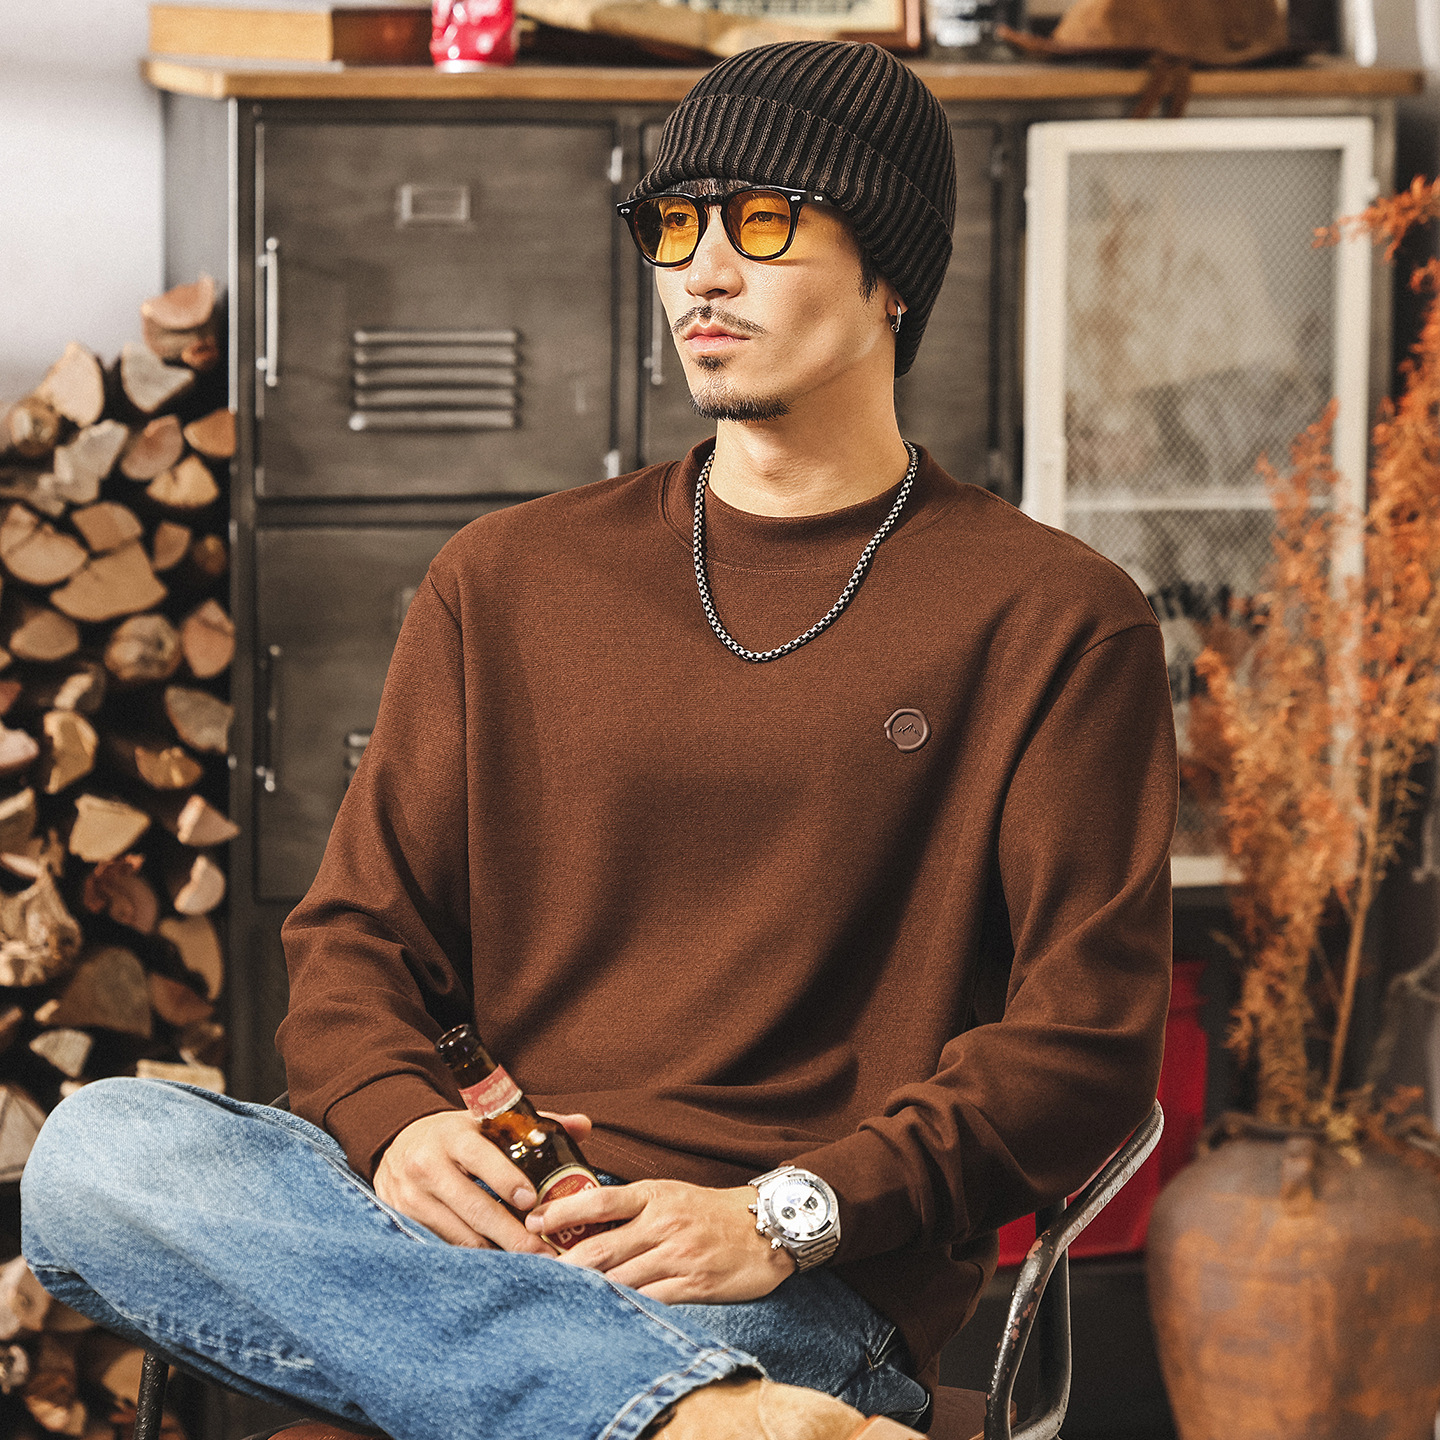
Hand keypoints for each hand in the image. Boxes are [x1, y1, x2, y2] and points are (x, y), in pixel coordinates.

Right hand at [374, 1108, 592, 1252]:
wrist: (396, 1145)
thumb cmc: (454, 1137)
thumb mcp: (485, 1121)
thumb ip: (534, 1124)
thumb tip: (584, 1125)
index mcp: (453, 1135)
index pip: (481, 1157)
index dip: (507, 1180)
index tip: (532, 1202)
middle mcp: (427, 1165)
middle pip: (474, 1206)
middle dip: (511, 1234)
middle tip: (543, 1254)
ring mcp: (412, 1196)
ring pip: (459, 1234)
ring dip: (494, 1254)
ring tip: (528, 1267)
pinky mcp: (403, 1221)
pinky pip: (443, 1246)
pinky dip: (472, 1258)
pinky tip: (496, 1269)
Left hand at [525, 1180, 795, 1303]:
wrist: (767, 1227)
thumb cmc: (709, 1211)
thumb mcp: (670, 1194)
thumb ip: (631, 1205)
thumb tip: (580, 1216)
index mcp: (656, 1195)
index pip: (600, 1199)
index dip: (562, 1212)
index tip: (533, 1222)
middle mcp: (664, 1223)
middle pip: (601, 1247)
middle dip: (563, 1264)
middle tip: (534, 1273)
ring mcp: (679, 1256)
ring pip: (620, 1279)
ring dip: (589, 1291)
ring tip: (560, 1299)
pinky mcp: (694, 1286)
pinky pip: (650, 1301)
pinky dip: (625, 1308)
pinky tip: (606, 1313)